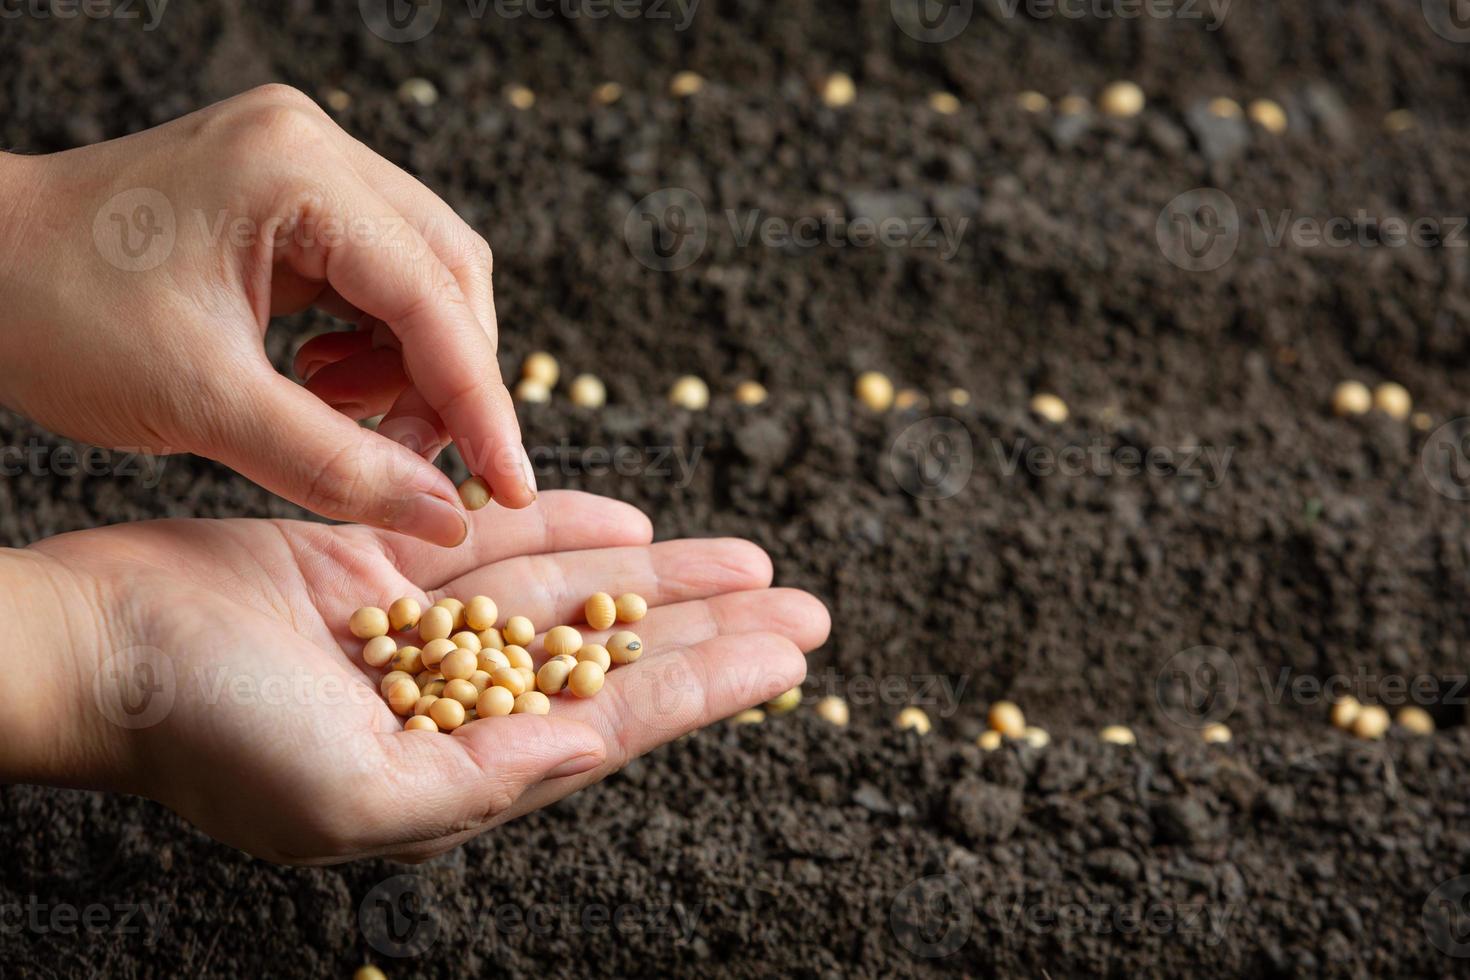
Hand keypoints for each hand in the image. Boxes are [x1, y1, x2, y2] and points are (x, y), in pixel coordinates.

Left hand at [0, 83, 532, 546]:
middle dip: (448, 381)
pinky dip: (375, 347)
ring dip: (413, 366)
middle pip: (448, 274)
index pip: (432, 297)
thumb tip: (441, 519)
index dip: (480, 404)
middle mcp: (316, 147)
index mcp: (296, 172)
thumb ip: (334, 465)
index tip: (509, 485)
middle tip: (420, 463)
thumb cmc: (53, 316)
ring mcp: (306, 163)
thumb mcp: (200, 404)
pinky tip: (327, 386)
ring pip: (423, 278)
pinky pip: (378, 277)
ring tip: (349, 421)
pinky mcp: (293, 195)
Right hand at [9, 492, 828, 863]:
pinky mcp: (387, 556)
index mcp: (459, 766)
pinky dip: (563, 526)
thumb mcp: (354, 796)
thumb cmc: (207, 736)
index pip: (615, 721)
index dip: (709, 685)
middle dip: (710, 629)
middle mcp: (456, 697)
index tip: (790, 655)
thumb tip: (592, 751)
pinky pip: (496, 539)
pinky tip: (629, 522)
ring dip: (660, 573)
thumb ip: (483, 782)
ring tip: (749, 559)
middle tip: (807, 607)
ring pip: (571, 593)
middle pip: (615, 656)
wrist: (99, 646)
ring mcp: (424, 623)